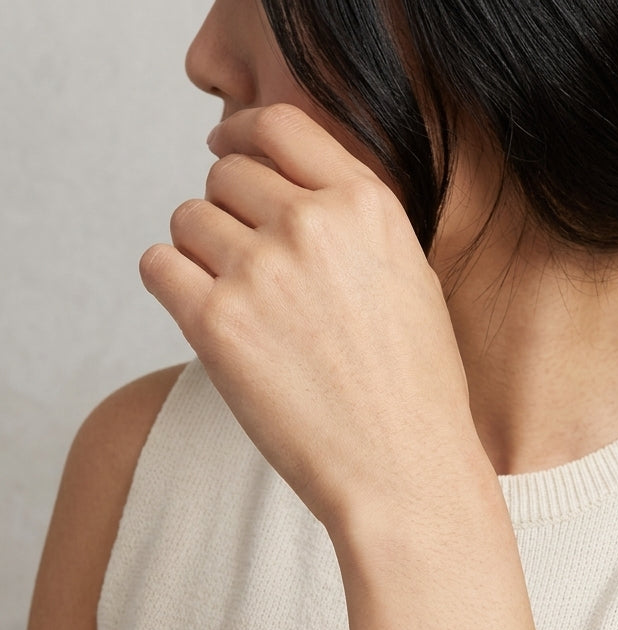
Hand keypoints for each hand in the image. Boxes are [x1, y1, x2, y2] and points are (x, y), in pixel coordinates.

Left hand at [139, 103, 485, 530]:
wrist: (406, 471)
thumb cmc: (416, 392)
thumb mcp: (411, 281)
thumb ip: (352, 225)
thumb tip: (284, 198)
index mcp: (368, 206)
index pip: (280, 126)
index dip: (244, 135)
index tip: (226, 151)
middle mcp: (313, 225)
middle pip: (226, 175)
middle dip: (229, 210)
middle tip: (247, 263)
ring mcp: (261, 270)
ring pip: (188, 218)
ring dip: (202, 251)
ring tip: (240, 304)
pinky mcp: (216, 323)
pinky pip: (158, 265)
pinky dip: (173, 283)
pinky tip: (206, 315)